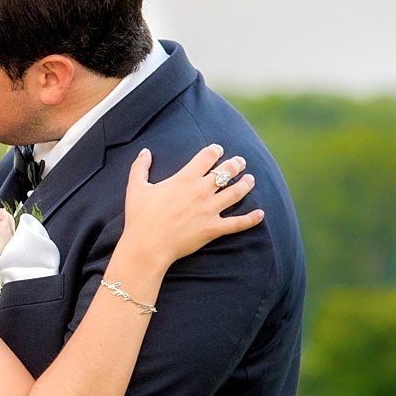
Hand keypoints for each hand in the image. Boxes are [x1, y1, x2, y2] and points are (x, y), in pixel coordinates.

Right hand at [121, 144, 262, 267]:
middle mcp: (201, 191)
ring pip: (236, 192)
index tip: (218, 150)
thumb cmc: (140, 217)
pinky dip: (252, 219)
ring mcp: (210, 210)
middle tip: (240, 162)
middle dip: (236, 164)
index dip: (215, 150)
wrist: (148, 245)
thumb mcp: (135, 187)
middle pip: (226, 171)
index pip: (207, 157)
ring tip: (250, 180)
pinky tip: (260, 214)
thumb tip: (145, 151)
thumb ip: (140, 167)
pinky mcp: (214, 229)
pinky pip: (238, 223)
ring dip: (246, 184)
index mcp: (185, 178)